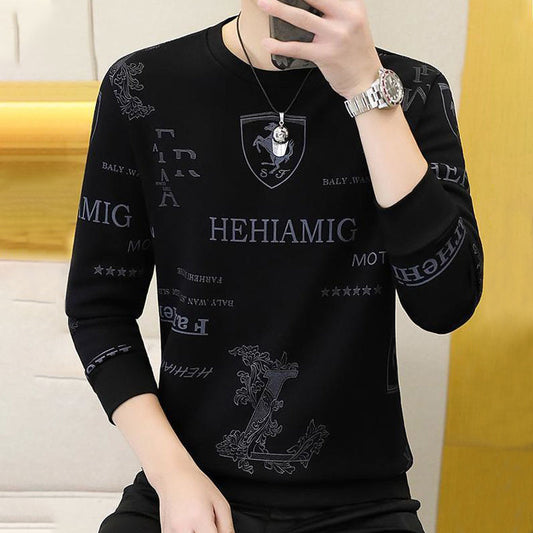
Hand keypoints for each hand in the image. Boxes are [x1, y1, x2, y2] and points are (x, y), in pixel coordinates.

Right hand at [149, 460, 234, 532]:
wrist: (173, 476)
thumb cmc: (196, 485)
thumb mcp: (220, 501)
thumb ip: (227, 526)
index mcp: (199, 518)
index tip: (218, 530)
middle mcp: (182, 528)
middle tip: (209, 525)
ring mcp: (171, 532)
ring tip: (199, 523)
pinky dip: (188, 532)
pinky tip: (189, 524)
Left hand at [257, 0, 382, 98]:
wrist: (366, 79)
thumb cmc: (356, 52)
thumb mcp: (352, 22)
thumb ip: (334, 9)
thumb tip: (306, 4)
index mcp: (352, 6)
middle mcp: (345, 18)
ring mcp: (335, 37)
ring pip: (301, 18)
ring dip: (278, 9)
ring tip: (263, 3)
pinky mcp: (325, 55)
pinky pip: (297, 48)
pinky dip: (279, 46)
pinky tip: (268, 43)